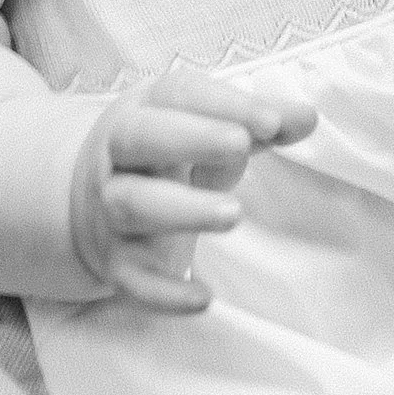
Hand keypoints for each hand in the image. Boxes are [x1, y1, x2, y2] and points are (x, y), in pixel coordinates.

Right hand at [67, 70, 314, 312]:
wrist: (87, 207)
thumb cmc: (165, 157)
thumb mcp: (204, 130)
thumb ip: (256, 123)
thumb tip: (306, 117)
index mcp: (143, 112)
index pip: (177, 95)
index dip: (224, 104)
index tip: (272, 121)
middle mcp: (119, 157)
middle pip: (141, 138)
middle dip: (191, 139)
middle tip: (242, 145)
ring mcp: (112, 212)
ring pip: (134, 205)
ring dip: (184, 209)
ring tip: (234, 213)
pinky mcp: (117, 263)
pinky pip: (134, 281)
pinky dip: (165, 293)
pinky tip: (204, 298)